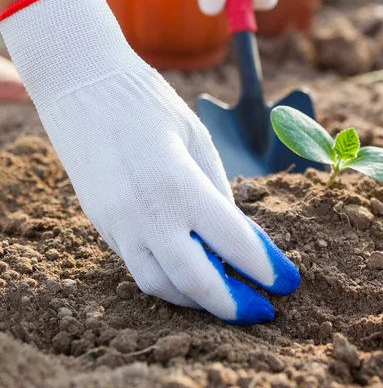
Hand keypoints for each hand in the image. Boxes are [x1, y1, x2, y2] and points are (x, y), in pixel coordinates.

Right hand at [0, 0, 298, 323]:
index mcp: (179, 183)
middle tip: (261, 309)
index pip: (233, 243)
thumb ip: (215, 192)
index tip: (287, 281)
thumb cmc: (147, 103)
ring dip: (197, 299)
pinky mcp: (102, 224)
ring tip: (225, 295)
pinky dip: (168, 279)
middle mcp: (145, 213)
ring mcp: (117, 223)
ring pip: (159, 285)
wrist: (82, 86)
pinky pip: (138, 266)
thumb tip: (236, 237)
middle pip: (195, 283)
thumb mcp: (195, 139)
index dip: (265, 268)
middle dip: (233, 305)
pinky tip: (189, 270)